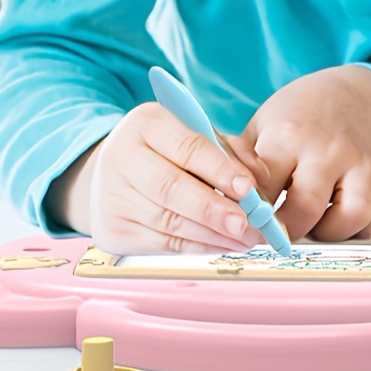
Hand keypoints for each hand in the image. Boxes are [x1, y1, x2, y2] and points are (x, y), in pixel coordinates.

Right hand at [46, 102, 267, 255]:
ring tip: (245, 238)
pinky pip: (163, 243)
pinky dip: (198, 247)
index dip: (219, 169)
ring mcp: (111, 197)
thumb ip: (232, 150)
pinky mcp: (112, 231)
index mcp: (146, 123)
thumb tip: (260, 178)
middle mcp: (121, 157)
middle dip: (214, 210)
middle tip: (247, 224)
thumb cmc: (168, 151)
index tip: (248, 188)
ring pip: (168, 221)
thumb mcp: (198, 134)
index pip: (187, 147)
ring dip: (212, 234)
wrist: (113, 174)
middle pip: (171, 188)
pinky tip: (222, 244)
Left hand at [228, 66, 370, 242]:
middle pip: (307, 209)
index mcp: (288, 136)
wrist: (348, 93)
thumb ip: (239, 161)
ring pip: (354, 216)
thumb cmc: (295, 117)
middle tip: (277, 234)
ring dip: (331, 232)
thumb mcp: (261, 126)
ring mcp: (361, 162)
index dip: (249, 215)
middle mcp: (328, 150)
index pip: (264, 187)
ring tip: (315, 224)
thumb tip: (214, 195)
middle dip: (287, 232)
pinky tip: (349, 218)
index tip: (242, 228)